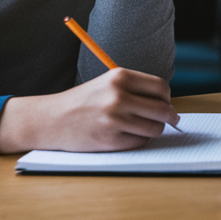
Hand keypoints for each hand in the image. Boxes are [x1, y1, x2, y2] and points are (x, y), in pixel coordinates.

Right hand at [0, 68, 179, 153]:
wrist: (52, 119)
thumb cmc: (83, 101)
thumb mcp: (108, 84)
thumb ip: (135, 89)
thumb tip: (167, 104)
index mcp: (120, 77)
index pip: (161, 87)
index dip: (166, 98)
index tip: (165, 103)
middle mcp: (119, 96)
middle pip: (163, 109)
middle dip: (168, 117)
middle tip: (169, 120)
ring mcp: (115, 119)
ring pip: (155, 128)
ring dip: (153, 130)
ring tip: (142, 127)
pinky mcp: (111, 140)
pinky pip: (140, 142)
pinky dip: (138, 140)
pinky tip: (126, 135)